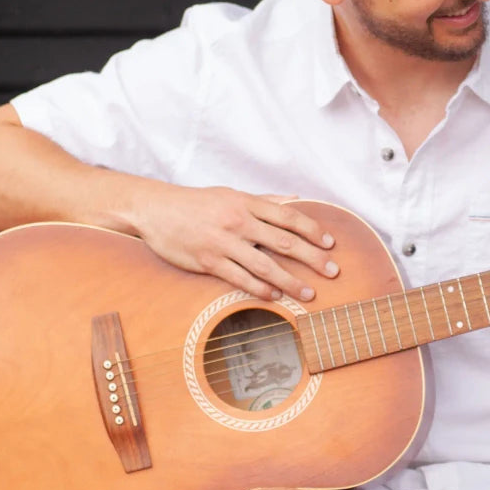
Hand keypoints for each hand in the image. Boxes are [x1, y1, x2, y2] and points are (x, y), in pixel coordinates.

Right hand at [136, 186, 337, 301]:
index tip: (330, 244)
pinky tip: (275, 296)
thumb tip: (296, 199)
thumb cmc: (197, 202)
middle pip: (284, 241)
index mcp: (247, 203)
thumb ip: (265, 200)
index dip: (313, 230)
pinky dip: (259, 288)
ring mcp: (223, 243)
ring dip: (291, 281)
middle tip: (333, 272)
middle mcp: (238, 221)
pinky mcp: (208, 262)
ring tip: (309, 293)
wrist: (156, 210)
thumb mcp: (232, 194)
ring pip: (265, 265)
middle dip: (312, 258)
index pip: (288, 217)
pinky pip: (239, 278)